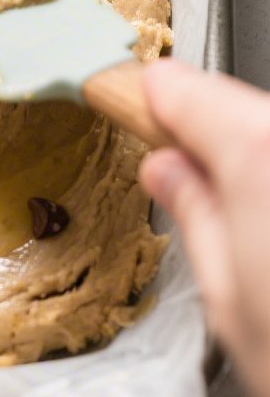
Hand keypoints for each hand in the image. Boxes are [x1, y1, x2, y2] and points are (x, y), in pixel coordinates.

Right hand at [141, 59, 269, 396]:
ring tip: (243, 212)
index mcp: (260, 163)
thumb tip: (170, 175)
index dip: (159, 94)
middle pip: (246, 105)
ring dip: (257, 150)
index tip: (139, 97)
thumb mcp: (228, 303)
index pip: (192, 92)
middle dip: (211, 125)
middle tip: (181, 162)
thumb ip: (195, 217)